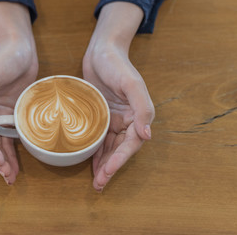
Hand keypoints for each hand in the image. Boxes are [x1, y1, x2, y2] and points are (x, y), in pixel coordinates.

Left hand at [83, 2, 154, 191]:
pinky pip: (99, 138)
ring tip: (96, 182)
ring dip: (103, 164)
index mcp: (138, 115)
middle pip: (120, 150)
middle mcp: (127, 120)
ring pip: (109, 147)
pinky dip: (95, 152)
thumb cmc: (117, 64)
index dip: (120, 159)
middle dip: (110, 168)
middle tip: (99, 185)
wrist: (101, 50)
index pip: (131, 143)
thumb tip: (147, 135)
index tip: (107, 172)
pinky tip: (90, 163)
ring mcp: (113, 119)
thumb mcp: (131, 83)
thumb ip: (142, 108)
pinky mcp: (100, 116)